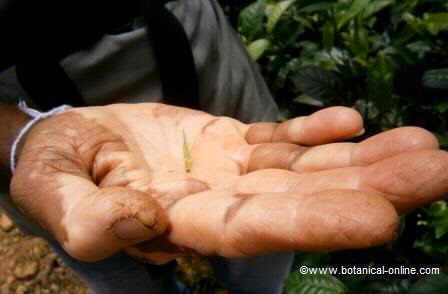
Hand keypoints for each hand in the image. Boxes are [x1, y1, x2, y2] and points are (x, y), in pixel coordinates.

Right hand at [10, 103, 447, 263]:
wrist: (70, 143)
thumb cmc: (55, 173)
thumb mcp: (55, 197)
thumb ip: (90, 218)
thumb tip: (141, 219)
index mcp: (182, 225)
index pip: (256, 229)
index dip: (313, 223)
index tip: (382, 217)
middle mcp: (220, 202)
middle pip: (303, 199)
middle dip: (370, 187)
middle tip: (438, 172)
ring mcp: (230, 170)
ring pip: (305, 166)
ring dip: (364, 158)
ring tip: (424, 147)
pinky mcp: (229, 141)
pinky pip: (279, 137)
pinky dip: (315, 131)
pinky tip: (353, 121)